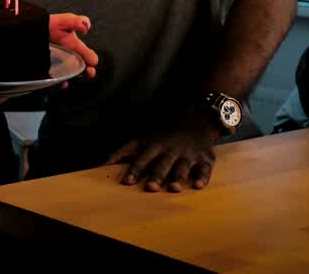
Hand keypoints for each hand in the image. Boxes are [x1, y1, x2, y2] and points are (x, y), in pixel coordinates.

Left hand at [49, 13, 97, 80]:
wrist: (32, 28)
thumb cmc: (50, 23)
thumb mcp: (63, 20)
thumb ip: (75, 21)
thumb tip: (86, 27)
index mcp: (74, 45)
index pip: (86, 53)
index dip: (91, 57)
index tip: (93, 61)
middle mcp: (69, 55)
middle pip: (81, 66)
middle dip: (87, 70)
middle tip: (90, 72)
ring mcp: (60, 62)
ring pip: (70, 73)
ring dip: (73, 77)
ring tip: (70, 79)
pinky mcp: (50, 67)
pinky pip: (56, 76)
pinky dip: (60, 82)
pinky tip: (61, 83)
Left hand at [105, 111, 220, 192]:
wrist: (193, 119)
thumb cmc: (162, 135)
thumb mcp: (141, 139)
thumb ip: (123, 152)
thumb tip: (104, 164)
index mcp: (154, 146)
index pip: (142, 159)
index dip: (134, 170)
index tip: (127, 182)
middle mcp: (171, 150)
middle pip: (162, 164)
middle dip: (156, 175)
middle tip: (150, 187)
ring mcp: (188, 154)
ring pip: (183, 167)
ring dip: (178, 177)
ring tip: (174, 188)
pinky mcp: (205, 158)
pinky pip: (205, 168)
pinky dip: (202, 177)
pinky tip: (198, 185)